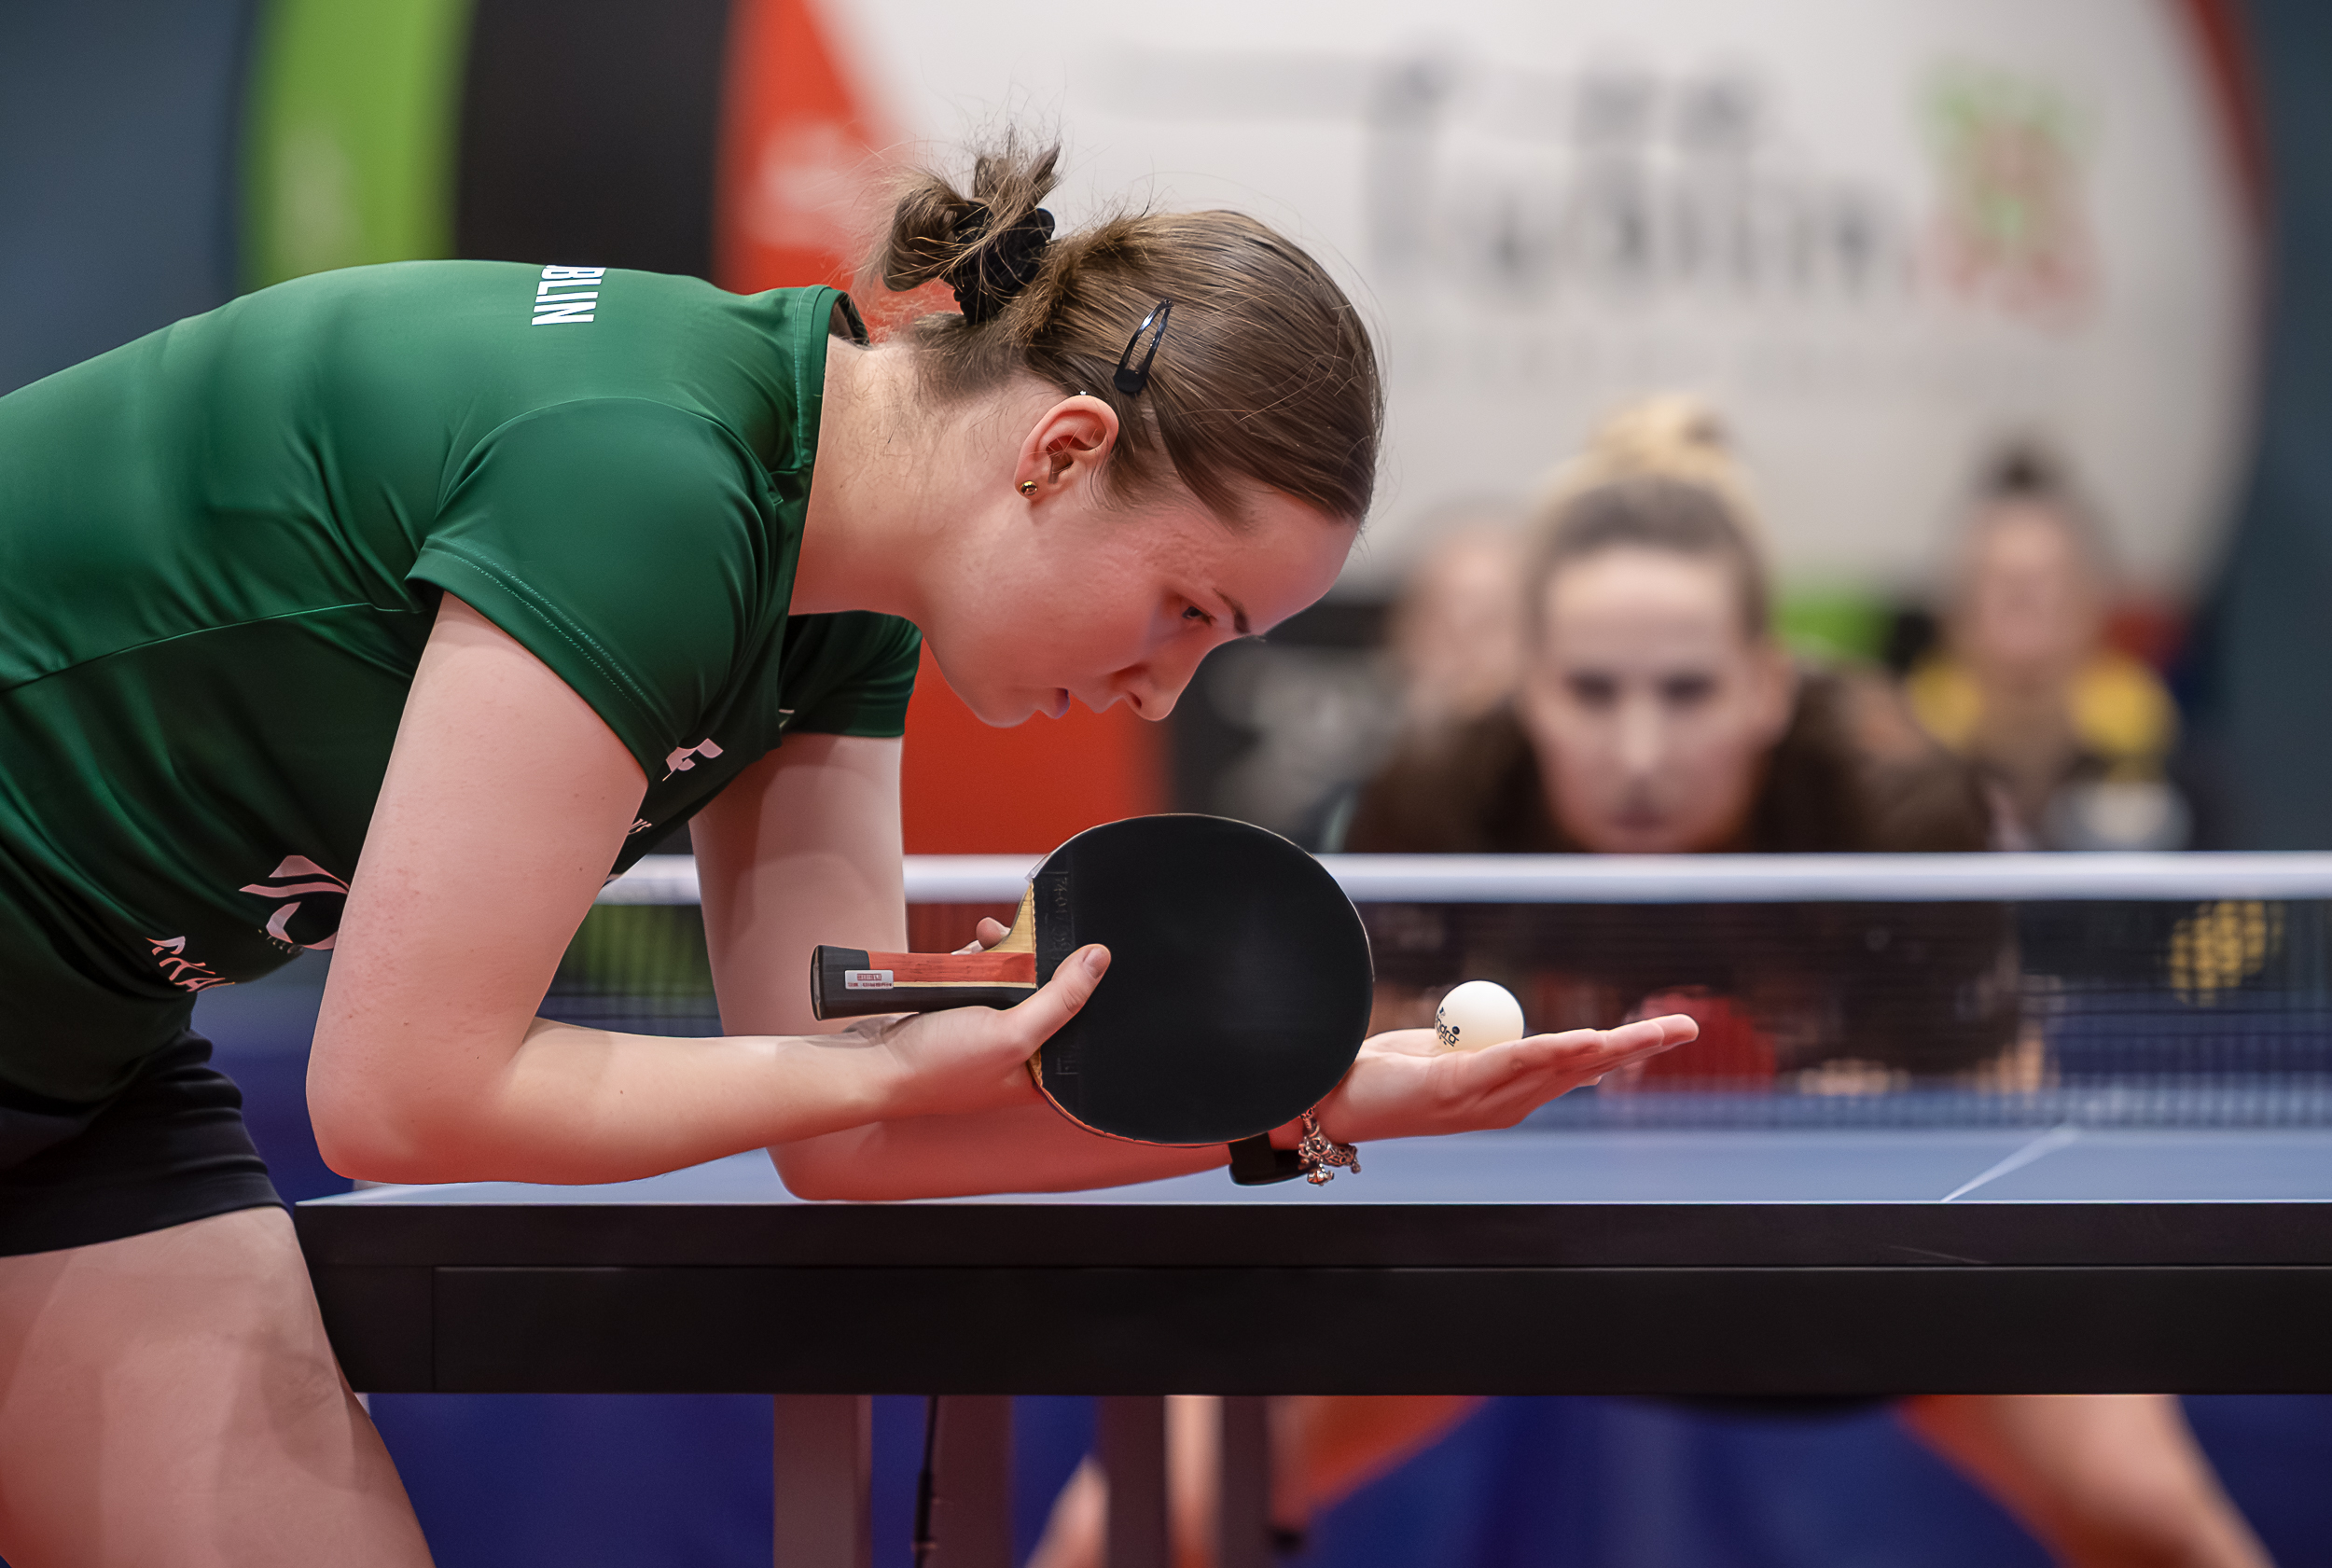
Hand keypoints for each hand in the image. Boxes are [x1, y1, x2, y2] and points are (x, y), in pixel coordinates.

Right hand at [838, 942, 1111, 1121]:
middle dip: (1037, 961)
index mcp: (1040, 1077)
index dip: (1084, 990)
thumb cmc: (938, 1066)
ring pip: (1012, 981)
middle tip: (1024, 937)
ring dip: (1004, 953)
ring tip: (989, 934)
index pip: (1080, 1027)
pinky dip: (977, 958)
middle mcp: (1017, 1057)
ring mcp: (986, 1034)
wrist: (869, 1064)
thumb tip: (1100, 960)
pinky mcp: (960, 1014)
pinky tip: (970, 948)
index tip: (1083, 954)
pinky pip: (981, 977)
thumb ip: (1061, 999)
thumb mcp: (1011, 1034)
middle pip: (1047, 997)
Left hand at [1314, 1014, 1698, 1144]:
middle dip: (1636, 1047)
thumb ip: (1477, 1044)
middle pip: (1584, 1067)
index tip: (1663, 1037)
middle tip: (1687, 1028)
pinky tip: (1586, 1042)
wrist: (1326, 1096)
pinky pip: (1515, 1063)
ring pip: (1561, 1064)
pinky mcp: (1457, 1088)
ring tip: (1656, 1033)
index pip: (1576, 1070)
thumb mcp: (1441, 1054)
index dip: (1622, 1052)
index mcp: (1506, 1095)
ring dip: (1610, 1045)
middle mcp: (1505, 1104)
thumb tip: (1510, 1032)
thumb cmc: (1378, 1074)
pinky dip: (1553, 1050)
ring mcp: (1484, 1100)